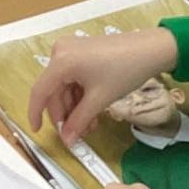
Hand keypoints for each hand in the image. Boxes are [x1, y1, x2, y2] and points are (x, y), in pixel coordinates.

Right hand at [28, 26, 179, 145]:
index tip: (37, 131)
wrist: (151, 49)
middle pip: (54, 91)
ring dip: (75, 108)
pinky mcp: (81, 52)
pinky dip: (80, 96)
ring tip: (90, 125)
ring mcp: (71, 51)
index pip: (40, 92)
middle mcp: (61, 52)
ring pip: (65, 87)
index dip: (36, 114)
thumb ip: (79, 121)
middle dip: (65, 114)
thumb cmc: (125, 69)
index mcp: (61, 61)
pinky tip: (92, 111)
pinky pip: (73, 78)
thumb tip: (67, 139)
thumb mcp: (99, 99)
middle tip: (76, 134)